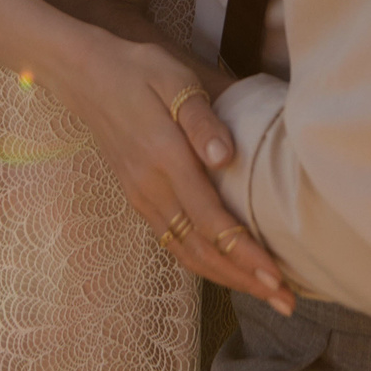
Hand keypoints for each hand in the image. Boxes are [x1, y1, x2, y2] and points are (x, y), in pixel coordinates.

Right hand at [45, 29, 296, 315]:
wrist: (85, 76)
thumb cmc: (139, 70)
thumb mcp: (174, 79)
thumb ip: (201, 119)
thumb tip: (227, 157)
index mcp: (165, 159)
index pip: (212, 220)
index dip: (246, 253)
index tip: (277, 277)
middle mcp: (152, 188)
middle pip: (202, 248)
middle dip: (245, 278)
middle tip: (285, 301)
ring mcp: (142, 197)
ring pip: (187, 251)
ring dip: (226, 277)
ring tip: (263, 292)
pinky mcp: (138, 197)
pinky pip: (173, 241)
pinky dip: (202, 262)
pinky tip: (224, 268)